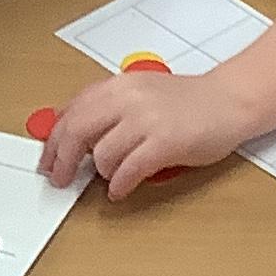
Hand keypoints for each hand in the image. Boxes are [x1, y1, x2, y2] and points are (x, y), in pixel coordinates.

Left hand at [43, 67, 247, 200]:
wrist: (229, 101)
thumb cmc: (187, 102)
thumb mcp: (140, 93)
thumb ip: (109, 108)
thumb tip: (74, 133)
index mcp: (119, 85)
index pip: (72, 111)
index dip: (54, 139)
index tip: (47, 158)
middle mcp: (128, 98)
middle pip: (78, 131)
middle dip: (62, 160)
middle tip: (58, 178)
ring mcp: (146, 120)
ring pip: (103, 155)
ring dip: (101, 172)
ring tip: (111, 176)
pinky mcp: (164, 142)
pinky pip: (129, 170)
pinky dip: (120, 184)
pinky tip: (120, 189)